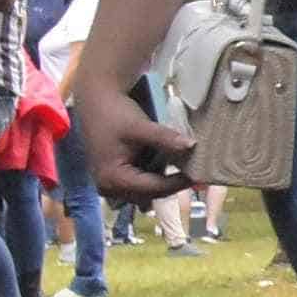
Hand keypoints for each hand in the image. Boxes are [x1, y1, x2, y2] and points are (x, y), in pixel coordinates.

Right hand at [80, 84, 198, 202]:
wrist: (97, 102)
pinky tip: (168, 164)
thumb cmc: (115, 114)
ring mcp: (111, 185)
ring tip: (185, 168)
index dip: (178, 183)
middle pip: (149, 194)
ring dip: (164, 181)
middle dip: (172, 184)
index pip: (153, 188)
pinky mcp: (115, 178)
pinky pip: (140, 184)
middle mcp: (109, 188)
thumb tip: (192, 146)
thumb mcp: (140, 127)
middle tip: (196, 173)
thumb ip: (165, 139)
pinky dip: (155, 176)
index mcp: (112, 179)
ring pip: (146, 191)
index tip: (200, 176)